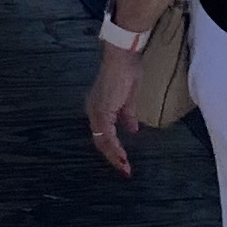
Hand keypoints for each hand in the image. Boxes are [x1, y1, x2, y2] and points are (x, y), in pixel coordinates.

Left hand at [84, 44, 142, 176]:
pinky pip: (106, 135)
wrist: (123, 57)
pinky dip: (114, 147)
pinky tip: (122, 156)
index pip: (103, 134)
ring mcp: (96, 111)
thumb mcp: (129, 98)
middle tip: (125, 170)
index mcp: (99, 107)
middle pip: (100, 141)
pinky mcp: (102, 111)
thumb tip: (132, 129)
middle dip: (113, 157)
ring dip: (114, 156)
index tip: (124, 161)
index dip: (112, 148)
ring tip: (124, 168)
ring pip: (102, 141)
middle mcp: (93, 111)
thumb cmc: (127, 70)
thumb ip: (128, 115)